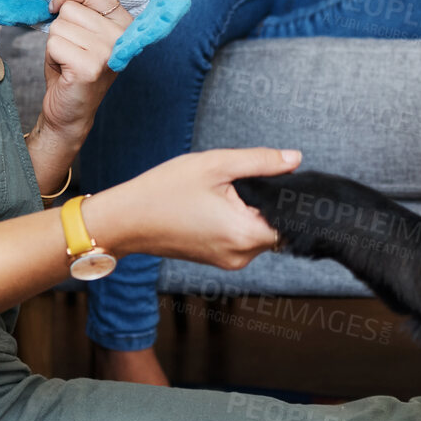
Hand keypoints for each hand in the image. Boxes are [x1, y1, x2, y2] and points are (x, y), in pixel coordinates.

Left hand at [36, 0, 131, 147]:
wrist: (70, 111)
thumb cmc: (72, 68)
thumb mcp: (82, 31)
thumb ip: (81, 8)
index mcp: (124, 22)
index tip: (59, 8)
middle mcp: (122, 35)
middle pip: (70, 8)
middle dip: (61, 29)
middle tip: (71, 51)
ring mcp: (108, 51)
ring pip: (59, 26)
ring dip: (55, 44)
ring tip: (68, 61)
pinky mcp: (90, 66)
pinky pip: (54, 44)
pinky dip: (52, 57)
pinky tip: (65, 71)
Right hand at [87, 148, 302, 269]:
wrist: (125, 220)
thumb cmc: (164, 191)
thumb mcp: (215, 165)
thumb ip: (261, 161)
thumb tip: (295, 158)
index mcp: (245, 234)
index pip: (291, 219)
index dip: (287, 197)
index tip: (271, 177)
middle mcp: (242, 256)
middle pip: (277, 226)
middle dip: (266, 201)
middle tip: (237, 180)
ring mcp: (229, 262)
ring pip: (260, 232)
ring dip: (251, 211)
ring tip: (221, 192)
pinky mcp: (218, 260)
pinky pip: (242, 239)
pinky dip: (238, 220)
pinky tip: (215, 205)